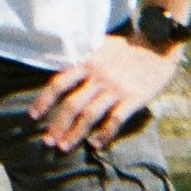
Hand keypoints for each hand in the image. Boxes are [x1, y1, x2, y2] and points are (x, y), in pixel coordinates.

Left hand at [29, 35, 180, 151]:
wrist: (157, 44)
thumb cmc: (126, 47)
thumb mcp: (99, 47)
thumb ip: (82, 60)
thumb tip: (61, 71)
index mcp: (88, 63)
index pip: (60, 83)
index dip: (44, 100)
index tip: (32, 116)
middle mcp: (99, 76)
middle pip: (72, 103)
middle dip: (57, 124)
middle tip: (47, 141)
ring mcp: (117, 88)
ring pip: (90, 114)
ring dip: (75, 133)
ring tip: (64, 147)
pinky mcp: (135, 98)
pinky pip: (116, 119)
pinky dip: (105, 133)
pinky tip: (96, 145)